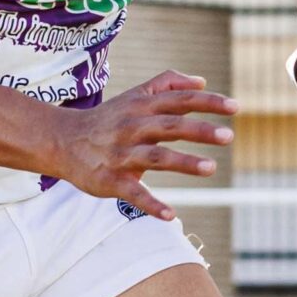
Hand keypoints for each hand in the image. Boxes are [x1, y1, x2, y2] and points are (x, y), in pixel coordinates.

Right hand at [50, 70, 234, 219]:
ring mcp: (121, 154)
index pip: (180, 100)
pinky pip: (133, 192)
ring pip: (156, 157)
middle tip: (229, 136)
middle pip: (171, 126)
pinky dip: (151, 204)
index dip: (208, 102)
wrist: (60, 141)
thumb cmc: (107, 119)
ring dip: (183, 162)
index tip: (235, 107)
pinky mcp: (110, 180)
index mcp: (142, 107)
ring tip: (211, 168)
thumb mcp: (134, 95)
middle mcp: (133, 127)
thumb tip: (202, 81)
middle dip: (200, 130)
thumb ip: (167, 84)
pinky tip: (170, 215)